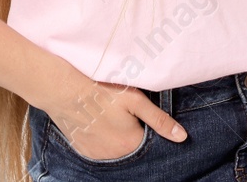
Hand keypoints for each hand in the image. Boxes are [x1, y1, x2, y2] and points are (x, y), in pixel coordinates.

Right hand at [34, 65, 186, 160]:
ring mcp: (97, 155)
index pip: (148, 141)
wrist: (64, 90)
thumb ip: (159, 120)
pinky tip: (95, 122)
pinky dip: (100, 139)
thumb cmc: (102, 90)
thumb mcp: (135, 100)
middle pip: (131, 146)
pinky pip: (99, 149)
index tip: (135, 113)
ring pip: (114, 149)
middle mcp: (115, 155)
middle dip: (130, 132)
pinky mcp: (83, 151)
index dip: (144, 125)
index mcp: (131, 143)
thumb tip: (182, 137)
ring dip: (115, 137)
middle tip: (119, 111)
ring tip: (106, 115)